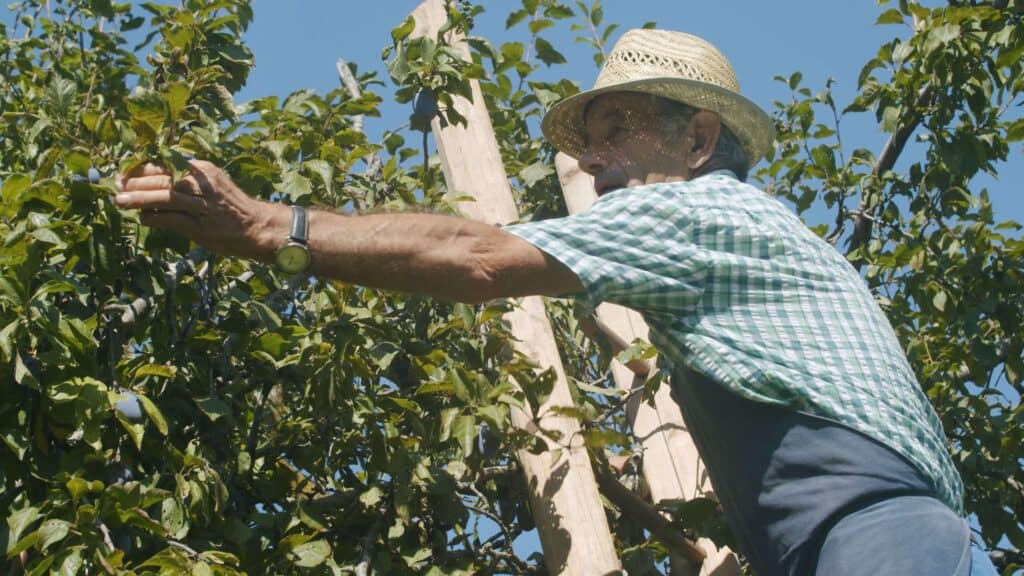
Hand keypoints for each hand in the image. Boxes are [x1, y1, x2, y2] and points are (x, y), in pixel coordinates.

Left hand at [116, 160, 285, 260]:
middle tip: (117, 187)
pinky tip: (142, 218)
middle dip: (135, 183)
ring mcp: (203, 203)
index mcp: (202, 169)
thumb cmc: (231, 209)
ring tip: (120, 201)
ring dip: (139, 199)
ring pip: (164, 196)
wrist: (258, 227)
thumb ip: (185, 185)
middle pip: (161, 178)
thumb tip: (151, 187)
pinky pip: (172, 219)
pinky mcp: (202, 225)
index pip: (165, 165)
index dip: (141, 170)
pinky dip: (154, 219)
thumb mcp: (210, 187)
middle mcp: (202, 182)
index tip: (124, 174)